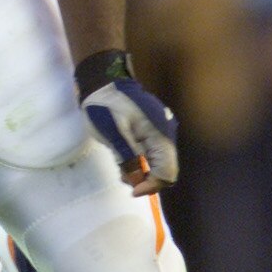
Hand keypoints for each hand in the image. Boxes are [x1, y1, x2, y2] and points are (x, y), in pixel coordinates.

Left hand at [75, 50, 178, 193]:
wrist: (103, 81)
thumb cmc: (106, 106)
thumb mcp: (113, 134)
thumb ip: (129, 159)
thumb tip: (138, 182)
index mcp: (160, 134)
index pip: (167, 172)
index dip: (151, 185)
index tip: (131, 189)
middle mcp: (167, 133)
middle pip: (165, 169)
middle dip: (145, 178)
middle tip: (123, 176)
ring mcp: (162, 131)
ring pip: (158, 162)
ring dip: (141, 170)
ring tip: (120, 164)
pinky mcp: (154, 130)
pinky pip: (152, 152)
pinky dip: (140, 160)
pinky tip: (124, 155)